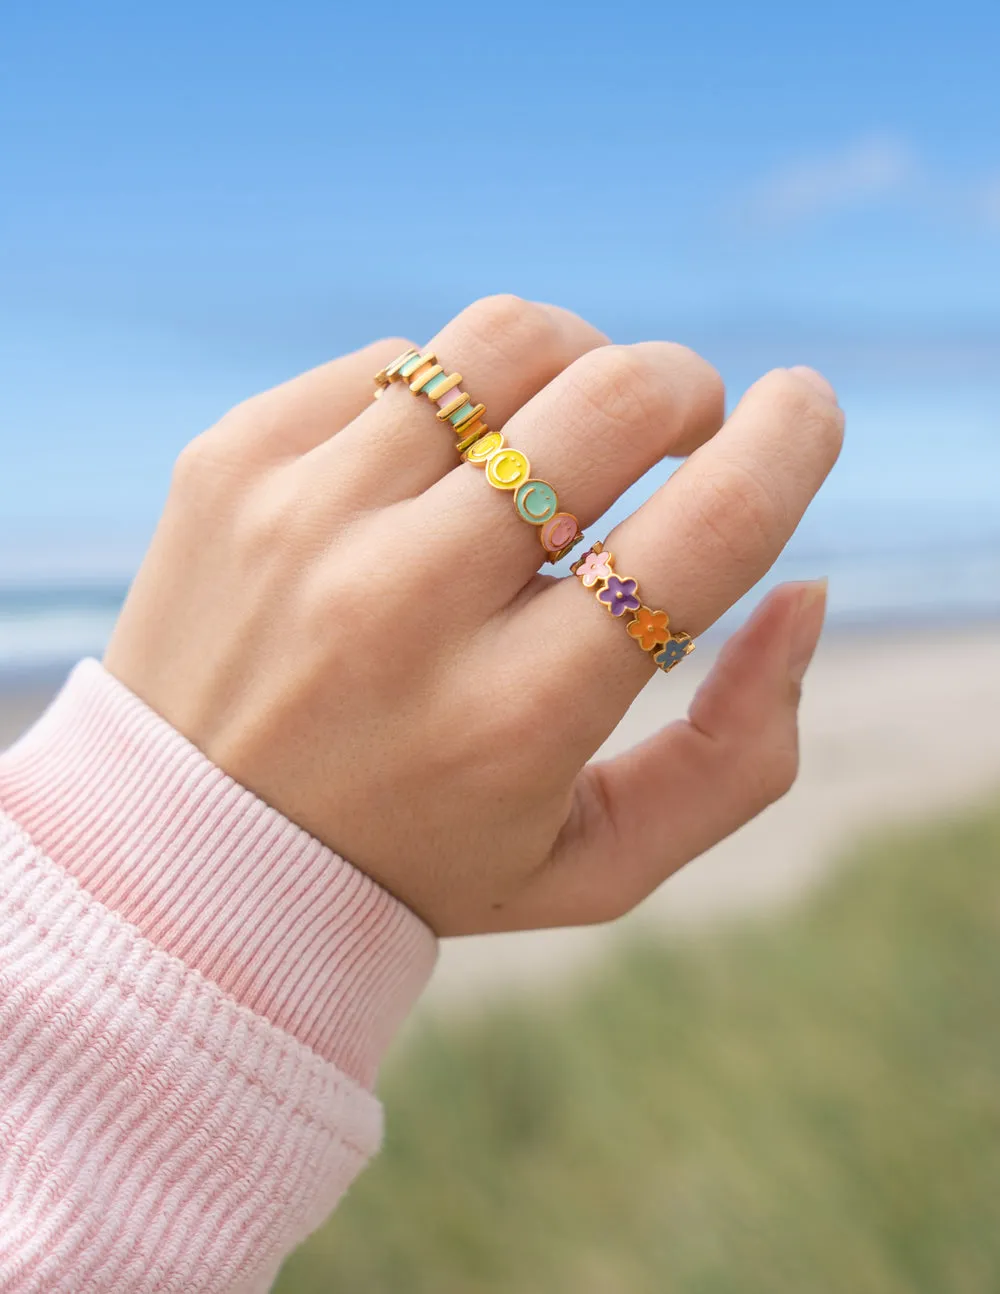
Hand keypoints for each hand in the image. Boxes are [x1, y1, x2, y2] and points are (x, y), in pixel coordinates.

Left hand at [104, 295, 842, 935]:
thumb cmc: (415, 858)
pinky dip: (452, 402)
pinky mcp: (231, 462)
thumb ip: (736, 758)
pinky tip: (434, 475)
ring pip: (505, 342)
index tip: (805, 408)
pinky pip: (396, 362)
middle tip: (679, 430)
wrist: (184, 851)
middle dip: (687, 391)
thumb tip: (807, 592)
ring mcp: (303, 518)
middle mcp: (404, 607)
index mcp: (513, 719)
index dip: (788, 445)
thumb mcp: (592, 865)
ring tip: (565, 431)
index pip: (705, 532)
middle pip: (615, 400)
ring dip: (579, 361)